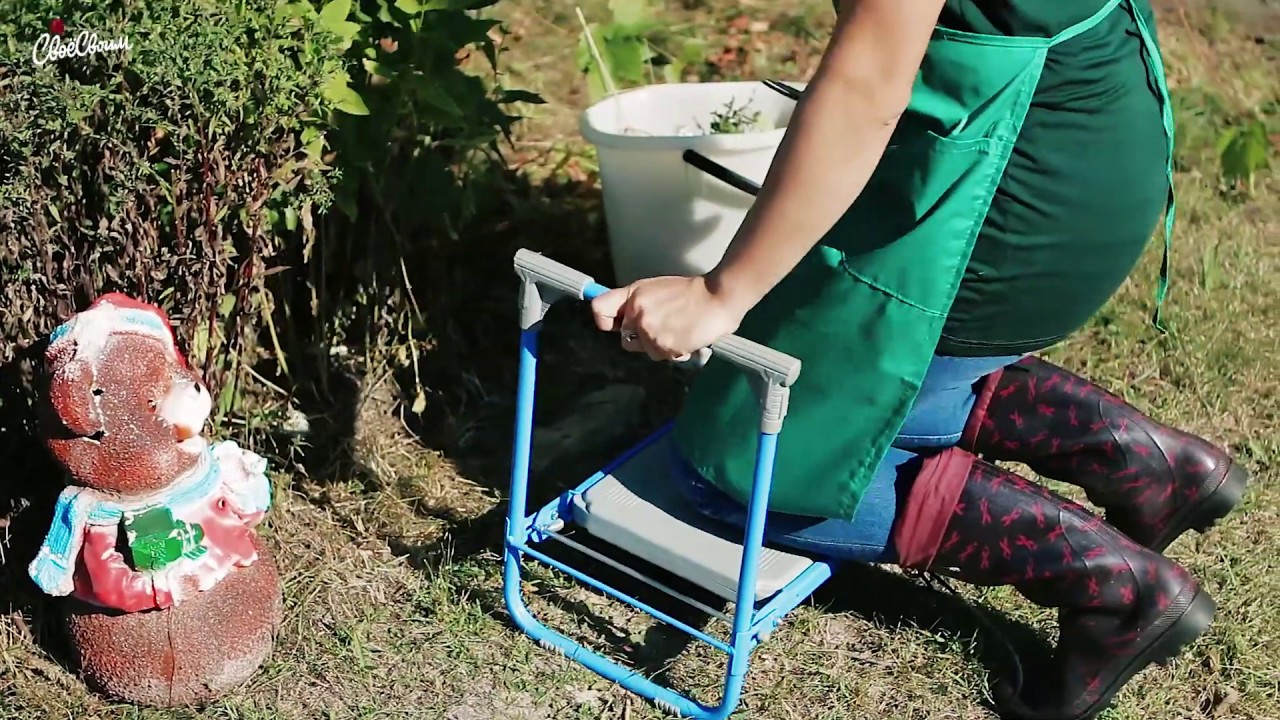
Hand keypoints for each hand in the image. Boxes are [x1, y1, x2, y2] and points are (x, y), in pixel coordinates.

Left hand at [590, 275, 744, 360]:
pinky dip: (672, 352)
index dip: (605, 321)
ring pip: (644, 350)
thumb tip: (623, 318)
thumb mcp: (657, 288)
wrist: (718, 297)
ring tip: (677, 330)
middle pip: (624, 338)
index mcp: (634, 294)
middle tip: (662, 327)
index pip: (600, 309)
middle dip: (641, 338)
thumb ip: (637, 302)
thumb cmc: (692, 292)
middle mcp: (637, 312)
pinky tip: (684, 337)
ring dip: (658, 346)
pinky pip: (661, 357)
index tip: (613, 325)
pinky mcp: (663, 346)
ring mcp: (649, 331)